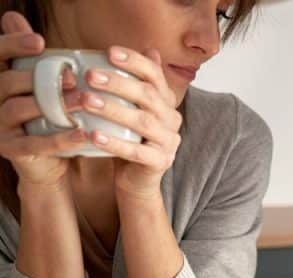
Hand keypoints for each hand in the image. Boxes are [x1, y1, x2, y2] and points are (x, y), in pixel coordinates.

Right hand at [0, 11, 86, 191]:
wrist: (52, 163)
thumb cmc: (53, 117)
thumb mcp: (49, 88)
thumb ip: (43, 62)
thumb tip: (27, 26)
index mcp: (1, 80)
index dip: (13, 45)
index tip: (40, 42)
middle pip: (7, 81)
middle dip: (40, 77)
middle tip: (73, 78)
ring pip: (17, 109)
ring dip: (51, 104)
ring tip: (82, 101)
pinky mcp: (11, 149)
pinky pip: (34, 143)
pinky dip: (59, 139)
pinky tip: (82, 133)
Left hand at [81, 46, 181, 199]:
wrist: (138, 179)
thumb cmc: (130, 139)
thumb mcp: (132, 108)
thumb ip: (137, 82)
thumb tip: (150, 49)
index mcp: (166, 101)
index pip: (155, 74)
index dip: (134, 61)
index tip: (109, 51)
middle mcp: (172, 118)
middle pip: (148, 95)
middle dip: (118, 82)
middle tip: (89, 75)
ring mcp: (169, 141)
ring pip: (143, 121)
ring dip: (113, 109)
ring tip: (86, 101)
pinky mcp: (161, 162)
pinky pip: (136, 152)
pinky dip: (114, 143)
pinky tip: (93, 135)